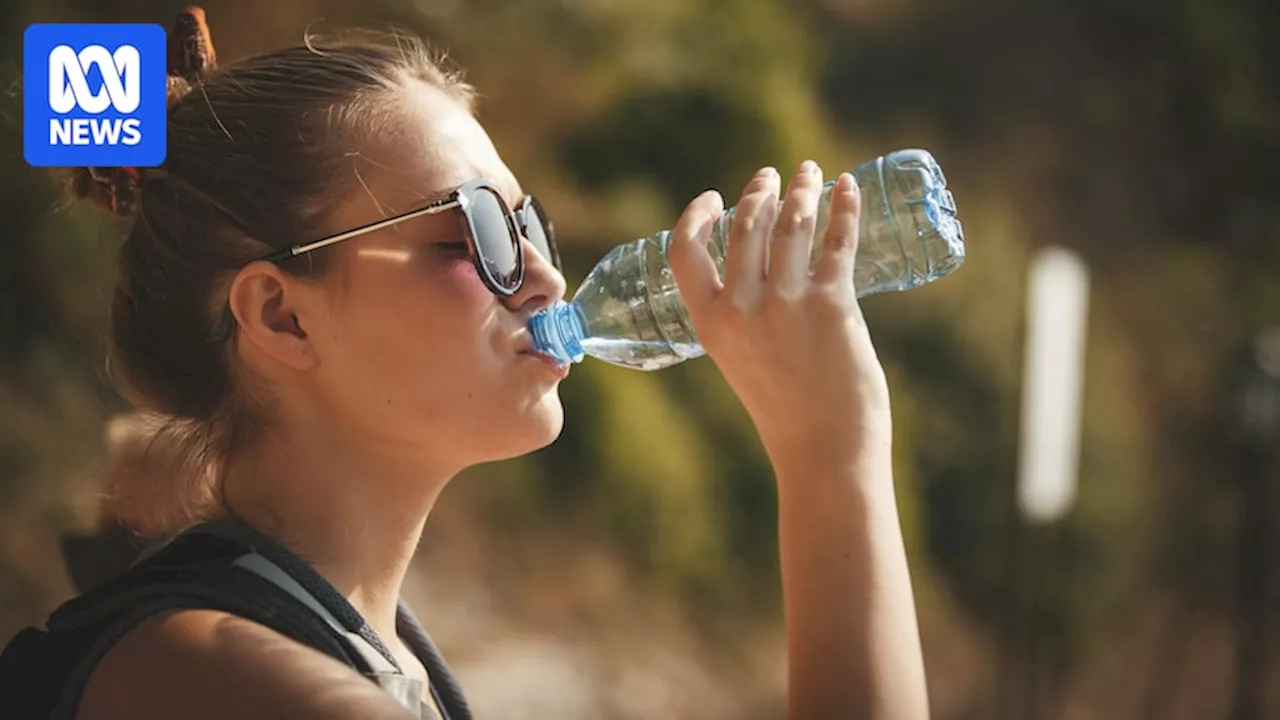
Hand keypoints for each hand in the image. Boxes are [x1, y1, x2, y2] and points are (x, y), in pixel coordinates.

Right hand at [668, 161, 891, 474]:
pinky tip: (848, 188)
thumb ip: (744, 318)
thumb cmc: (789, 414)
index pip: (685, 252)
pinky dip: (844, 207)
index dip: (696, 216)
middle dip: (760, 191)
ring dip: (802, 190)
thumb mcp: (743, 361)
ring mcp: (786, 305)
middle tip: (776, 176)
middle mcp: (742, 309)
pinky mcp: (831, 305)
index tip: (715, 197)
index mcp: (711, 324)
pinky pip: (837, 241)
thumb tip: (767, 269)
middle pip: (745, 227)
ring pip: (791, 224)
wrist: (824, 453)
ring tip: (811, 173)